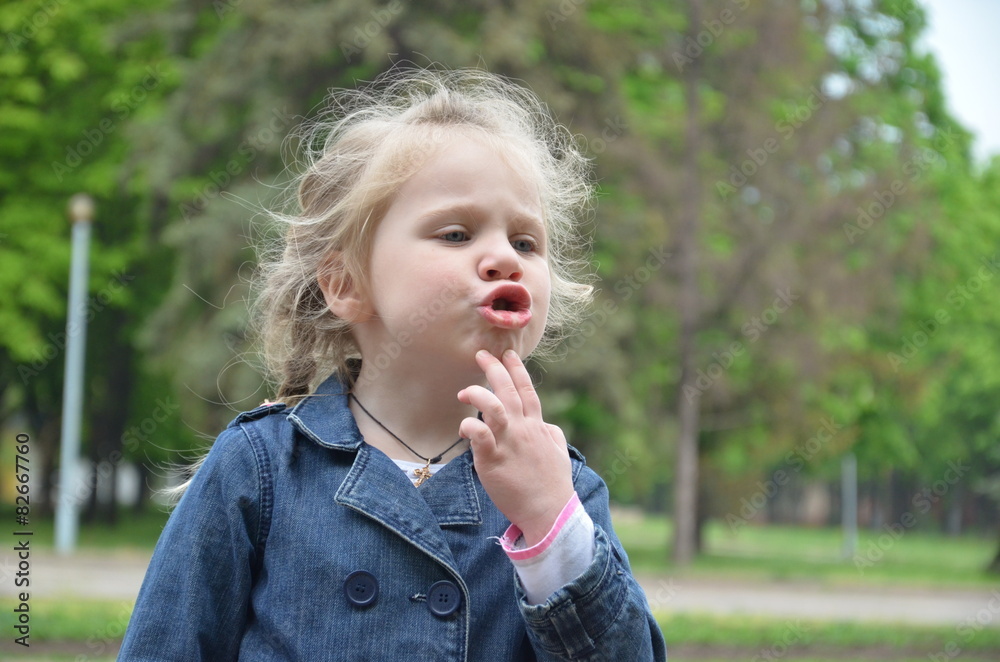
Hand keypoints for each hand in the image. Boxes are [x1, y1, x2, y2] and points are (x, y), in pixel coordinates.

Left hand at [458, 349, 573, 545]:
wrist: (550, 512)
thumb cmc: (553, 485)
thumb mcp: (559, 452)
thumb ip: (550, 433)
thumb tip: (543, 423)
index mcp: (537, 427)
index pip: (527, 390)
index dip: (517, 369)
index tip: (507, 353)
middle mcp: (523, 430)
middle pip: (508, 390)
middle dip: (494, 369)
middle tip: (481, 354)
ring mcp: (508, 443)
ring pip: (494, 407)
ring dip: (478, 393)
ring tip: (464, 391)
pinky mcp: (493, 460)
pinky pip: (480, 435)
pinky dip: (470, 425)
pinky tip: (463, 426)